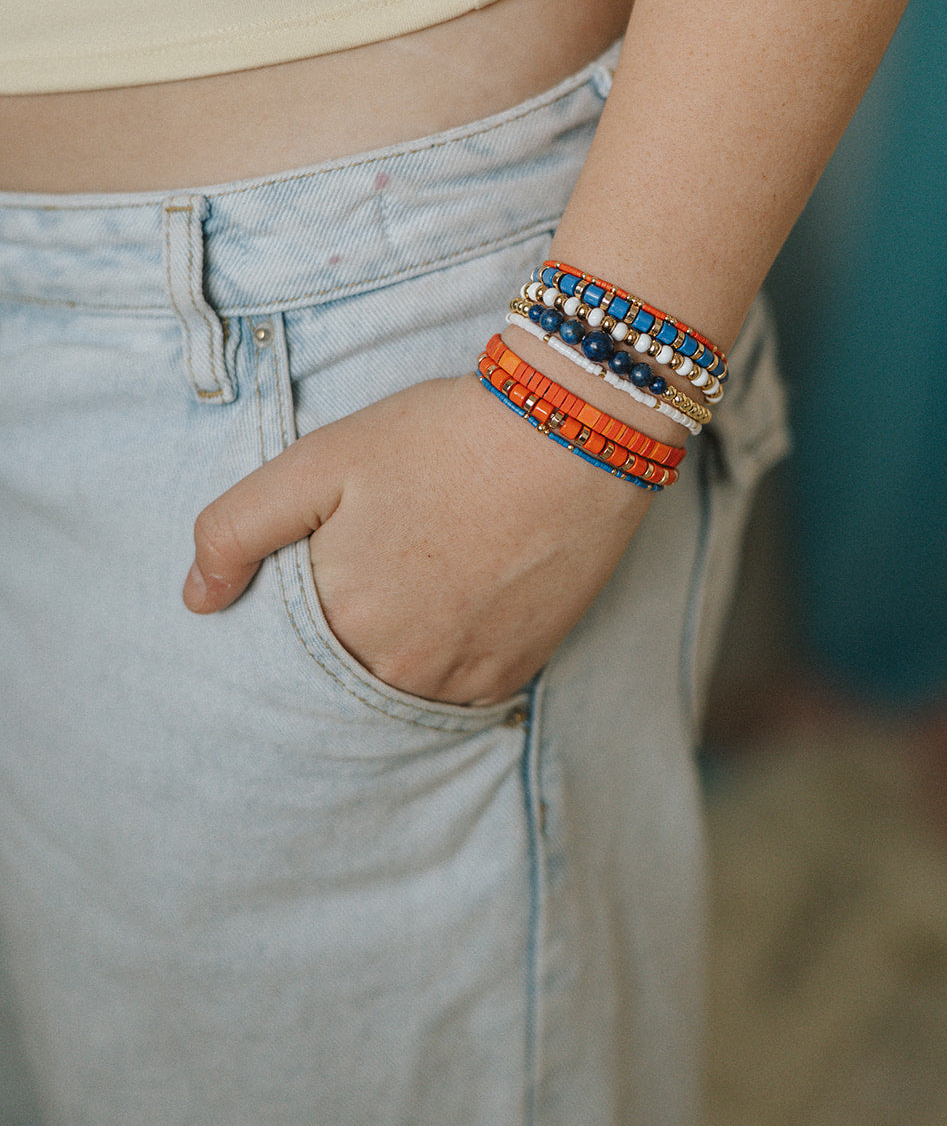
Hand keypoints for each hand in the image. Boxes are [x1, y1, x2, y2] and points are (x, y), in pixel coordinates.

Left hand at [183, 373, 651, 704]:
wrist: (571, 433)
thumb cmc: (442, 438)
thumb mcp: (319, 461)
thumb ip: (237, 529)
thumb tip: (196, 598)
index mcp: (340, 619)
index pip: (283, 650)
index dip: (295, 605)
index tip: (322, 563)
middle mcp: (398, 667)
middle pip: (341, 673)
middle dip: (344, 630)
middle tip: (375, 564)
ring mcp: (461, 677)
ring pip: (398, 687)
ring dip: (393, 651)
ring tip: (416, 578)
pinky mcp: (515, 671)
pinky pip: (457, 693)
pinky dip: (444, 660)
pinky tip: (455, 603)